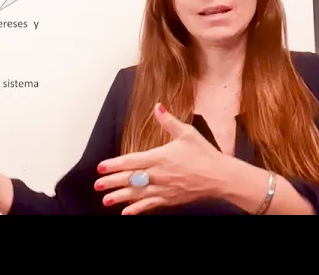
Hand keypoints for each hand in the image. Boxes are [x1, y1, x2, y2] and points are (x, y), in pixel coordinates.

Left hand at [94, 103, 226, 214]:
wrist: (220, 177)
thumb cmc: (204, 154)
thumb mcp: (186, 133)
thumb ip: (168, 120)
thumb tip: (157, 106)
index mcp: (159, 157)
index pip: (131, 161)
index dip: (114, 165)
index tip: (101, 167)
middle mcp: (158, 174)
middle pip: (130, 179)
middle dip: (112, 182)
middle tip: (97, 185)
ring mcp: (163, 189)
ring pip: (137, 194)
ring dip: (120, 197)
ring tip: (106, 200)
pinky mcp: (169, 199)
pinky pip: (150, 205)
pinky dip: (137, 209)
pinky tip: (126, 212)